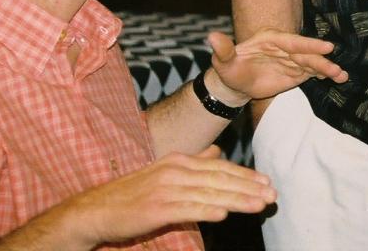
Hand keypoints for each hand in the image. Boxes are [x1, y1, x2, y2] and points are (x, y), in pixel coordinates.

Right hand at [70, 145, 274, 244]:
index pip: (220, 167)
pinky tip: (224, 213)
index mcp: (179, 160)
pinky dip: (207, 209)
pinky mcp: (156, 208)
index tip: (267, 182)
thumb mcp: (164, 171)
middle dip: (249, 187)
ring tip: (259, 204)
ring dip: (237, 199)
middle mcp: (175, 170)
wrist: (96, 209)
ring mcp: (166, 188)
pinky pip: (187, 208)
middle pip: (220, 178)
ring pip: (210, 192)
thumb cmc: (132, 194)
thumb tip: (216, 153)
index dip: (246, 175)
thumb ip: (192, 162)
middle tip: (272, 195)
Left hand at [208, 28, 347, 103]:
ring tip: (342, 76)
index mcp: (271, 39)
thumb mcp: (223, 61)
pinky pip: (313, 72)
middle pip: (306, 54)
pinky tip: (339, 78)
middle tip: (336, 68)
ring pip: (312, 64)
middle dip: (321, 61)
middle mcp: (285, 48)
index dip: (309, 45)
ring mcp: (292, 60)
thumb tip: (211, 36)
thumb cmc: (229, 69)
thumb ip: (222, 50)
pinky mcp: (296, 72)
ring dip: (327, 69)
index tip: (327, 47)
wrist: (235, 83)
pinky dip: (325, 75)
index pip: (293, 42)